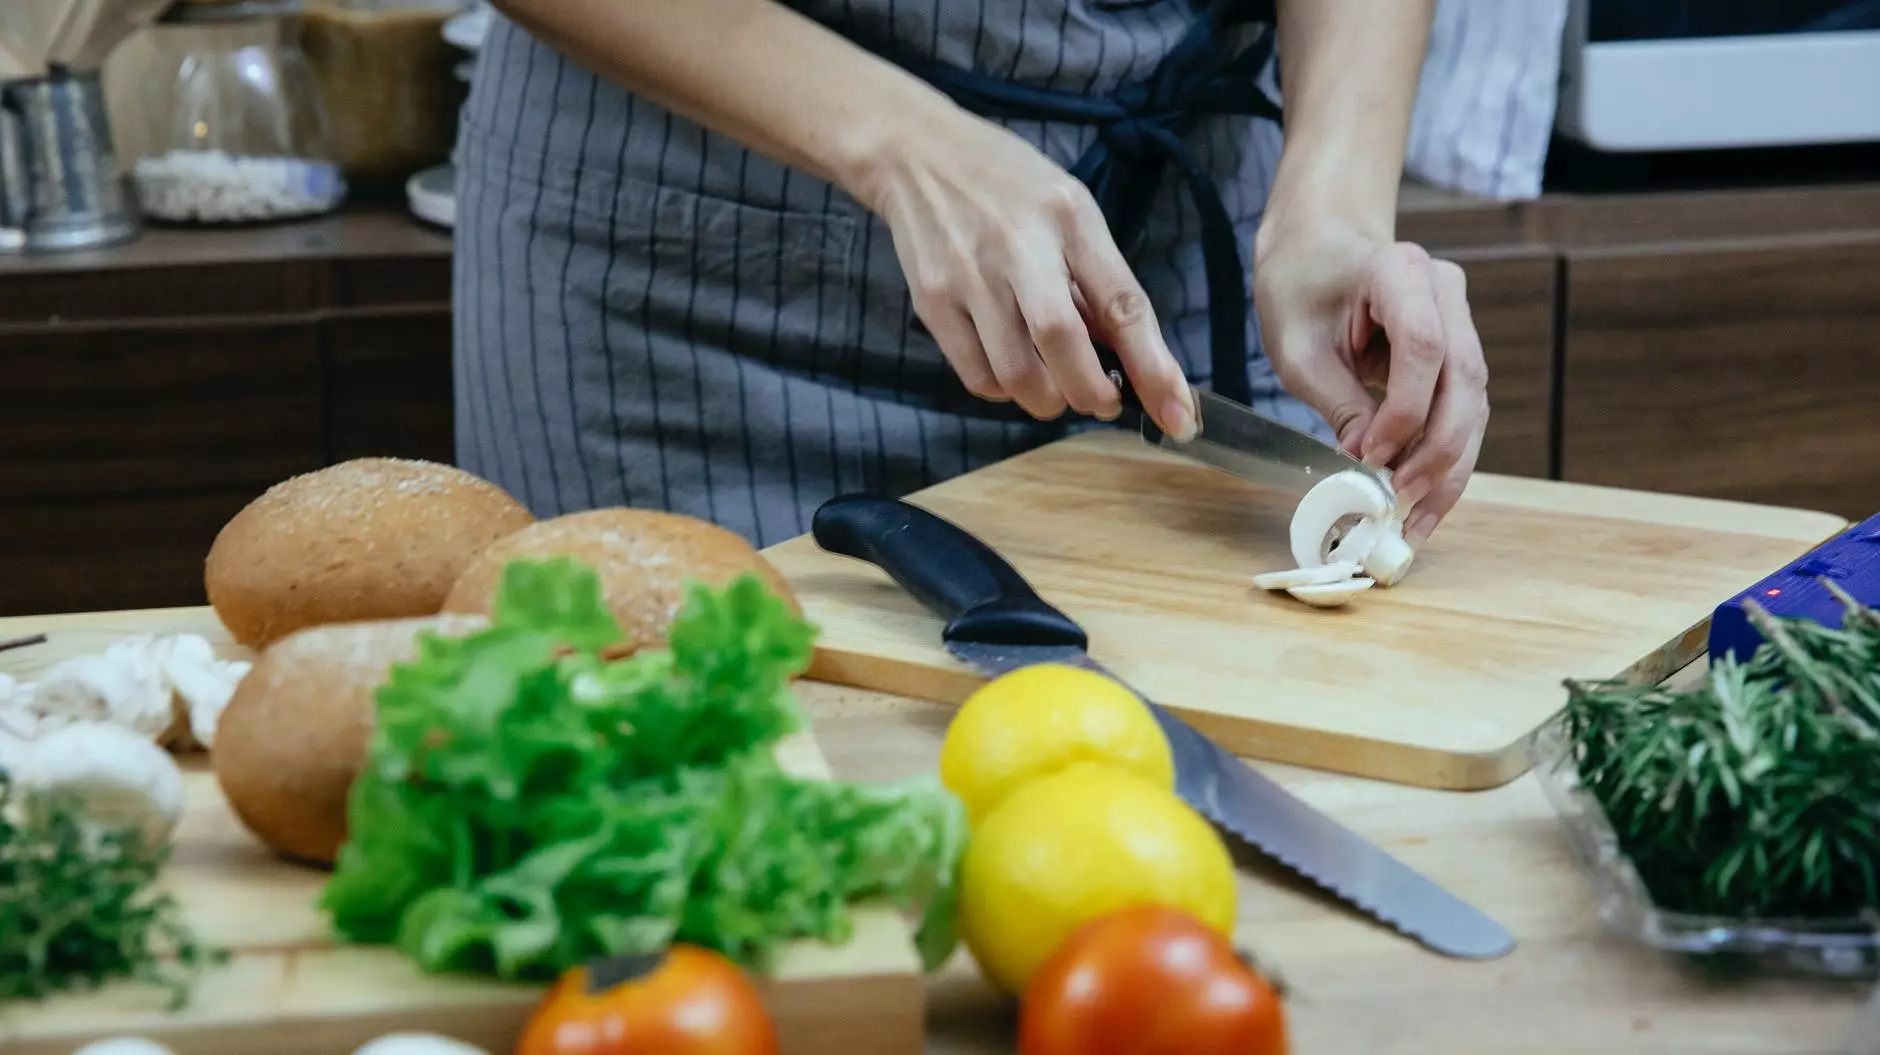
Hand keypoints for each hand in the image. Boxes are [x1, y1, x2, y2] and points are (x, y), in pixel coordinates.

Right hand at [856, 111, 1198, 439]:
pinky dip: (1005, 390)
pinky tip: (1013, 369)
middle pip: (1062, 343)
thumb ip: (1097, 278)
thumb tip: (1126, 356)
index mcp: (1069, 218)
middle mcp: (1019, 247)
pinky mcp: (932, 301)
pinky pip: (977, 375)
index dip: (1154, 367)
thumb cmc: (1009, 186)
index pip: (1122, 304)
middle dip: (1092, 393)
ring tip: (1055, 384)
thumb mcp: (1070, 212)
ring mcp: (969, 276)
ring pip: (1015, 375)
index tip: (1178, 414)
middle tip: (1104, 401)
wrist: (916, 156)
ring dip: (1048, 399)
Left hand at [1253, 229, 1488, 544]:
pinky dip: (1447, 458)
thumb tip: (1367, 465)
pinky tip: (1425, 500)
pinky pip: (1464, 411)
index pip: (1424, 348)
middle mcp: (1446, 291)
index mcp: (1401, 271)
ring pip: (1474, 404)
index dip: (1405, 410)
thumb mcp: (1299, 350)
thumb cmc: (1301, 291)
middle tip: (1400, 500)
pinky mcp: (1459, 353)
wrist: (1317, 251)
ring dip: (1449, 466)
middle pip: (1464, 381)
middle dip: (1436, 450)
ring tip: (1415, 519)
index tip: (1370, 455)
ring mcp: (1461, 320)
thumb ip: (1339, 402)